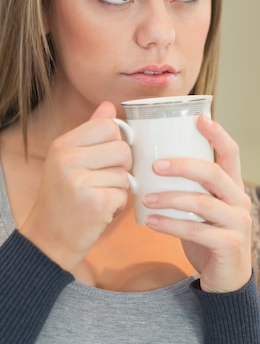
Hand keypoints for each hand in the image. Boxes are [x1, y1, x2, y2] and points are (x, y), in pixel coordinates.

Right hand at [19, 102, 131, 270]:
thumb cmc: (63, 196)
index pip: (108, 126)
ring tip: (99, 196)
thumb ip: (91, 132)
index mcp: (63, 144)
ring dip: (119, 188)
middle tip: (103, 180)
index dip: (116, 141)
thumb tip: (108, 106)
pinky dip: (118, 204)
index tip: (107, 156)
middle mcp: (69, 159)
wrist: (49, 237)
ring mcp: (82, 181)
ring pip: (126, 174)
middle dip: (121, 167)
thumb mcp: (69, 159)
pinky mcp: (97, 202)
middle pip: (123, 149)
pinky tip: (101, 209)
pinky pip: (125, 194)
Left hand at [143, 115, 252, 292]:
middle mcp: (240, 201)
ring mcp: (238, 223)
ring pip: (203, 202)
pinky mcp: (230, 245)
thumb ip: (190, 189)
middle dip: (183, 166)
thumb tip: (153, 165)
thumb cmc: (209, 239)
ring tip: (145, 198)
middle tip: (155, 165)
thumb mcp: (202, 210)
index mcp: (233, 188)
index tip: (199, 118)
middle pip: (214, 174)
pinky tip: (151, 222)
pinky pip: (198, 230)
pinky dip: (171, 225)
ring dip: (171, 198)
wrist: (226, 280)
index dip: (218, 134)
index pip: (231, 153)